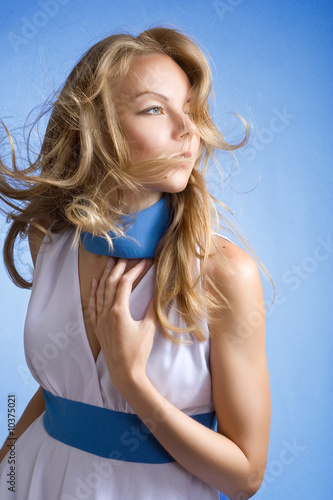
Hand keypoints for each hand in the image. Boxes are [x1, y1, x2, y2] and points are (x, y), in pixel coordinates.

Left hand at [88, 258, 156, 393]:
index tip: (143, 262)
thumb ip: (152, 310)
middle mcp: (107, 312)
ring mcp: (100, 319)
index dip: (134, 270)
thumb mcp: (149, 329)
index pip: (125, 284)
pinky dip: (94, 292)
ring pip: (100, 292)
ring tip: (110, 262)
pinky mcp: (98, 326)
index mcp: (119, 311)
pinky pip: (93, 305)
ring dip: (105, 275)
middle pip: (110, 283)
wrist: (124, 372)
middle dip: (118, 268)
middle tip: (125, 257)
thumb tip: (157, 294)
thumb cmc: (138, 352)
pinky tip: (95, 282)